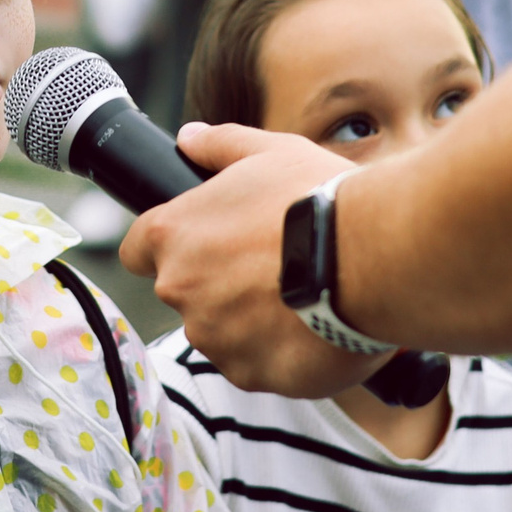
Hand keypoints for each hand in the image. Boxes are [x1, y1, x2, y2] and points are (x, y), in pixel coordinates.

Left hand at [120, 123, 390, 397]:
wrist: (373, 258)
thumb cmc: (318, 198)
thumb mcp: (270, 152)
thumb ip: (220, 146)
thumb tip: (190, 138)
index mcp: (172, 234)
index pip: (137, 249)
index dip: (168, 245)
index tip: (201, 243)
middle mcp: (179, 289)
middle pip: (185, 291)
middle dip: (218, 282)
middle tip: (270, 264)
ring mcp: (212, 337)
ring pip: (220, 331)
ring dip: (247, 319)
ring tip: (299, 293)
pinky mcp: (250, 374)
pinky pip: (254, 363)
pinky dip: (277, 350)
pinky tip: (311, 324)